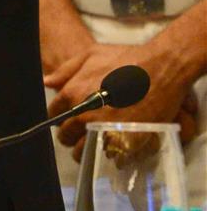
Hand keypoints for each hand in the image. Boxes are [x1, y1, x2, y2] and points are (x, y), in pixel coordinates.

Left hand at [46, 42, 198, 159]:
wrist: (162, 68)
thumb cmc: (126, 58)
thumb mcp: (90, 55)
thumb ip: (66, 70)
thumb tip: (47, 82)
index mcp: (73, 94)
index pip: (53, 116)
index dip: (58, 118)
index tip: (65, 120)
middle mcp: (85, 115)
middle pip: (67, 136)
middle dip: (69, 136)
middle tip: (78, 134)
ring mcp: (105, 129)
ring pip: (84, 151)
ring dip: (85, 150)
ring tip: (91, 145)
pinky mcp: (127, 140)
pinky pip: (110, 155)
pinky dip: (109, 154)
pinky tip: (111, 146)